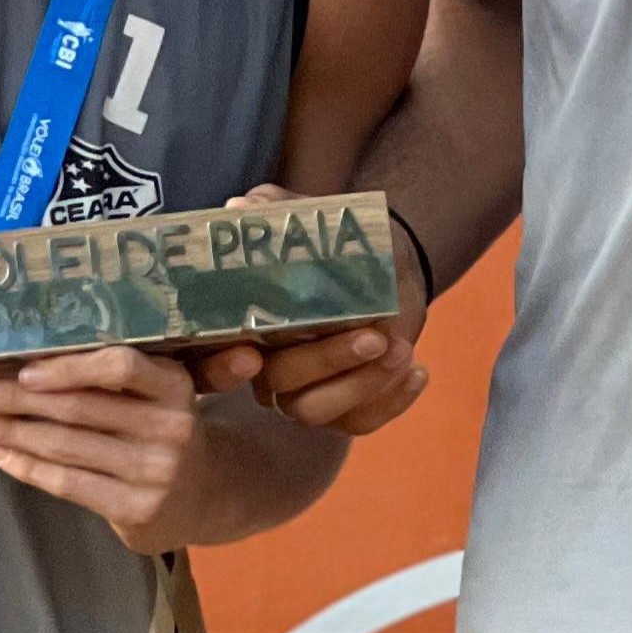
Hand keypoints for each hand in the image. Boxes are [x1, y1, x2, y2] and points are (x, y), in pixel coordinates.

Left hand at [0, 347, 223, 555]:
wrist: (209, 495)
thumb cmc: (165, 430)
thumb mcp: (161, 394)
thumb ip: (117, 378)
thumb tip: (28, 360)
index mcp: (175, 385)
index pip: (121, 366)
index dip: (68, 367)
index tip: (21, 368)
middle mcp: (170, 426)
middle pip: (76, 408)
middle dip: (11, 398)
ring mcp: (154, 472)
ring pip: (64, 446)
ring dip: (7, 432)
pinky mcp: (136, 510)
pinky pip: (68, 484)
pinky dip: (27, 467)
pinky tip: (0, 453)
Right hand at [190, 184, 428, 434]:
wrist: (388, 265)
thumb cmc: (337, 244)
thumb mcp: (311, 220)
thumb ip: (276, 213)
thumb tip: (242, 210)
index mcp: (241, 326)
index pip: (214, 358)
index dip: (222, 365)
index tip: (252, 352)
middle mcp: (263, 367)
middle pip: (278, 382)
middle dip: (326, 362)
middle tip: (373, 337)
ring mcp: (300, 394)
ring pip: (315, 411)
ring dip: (362, 385)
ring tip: (400, 350)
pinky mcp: (340, 410)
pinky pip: (359, 423)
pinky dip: (391, 402)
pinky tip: (417, 371)